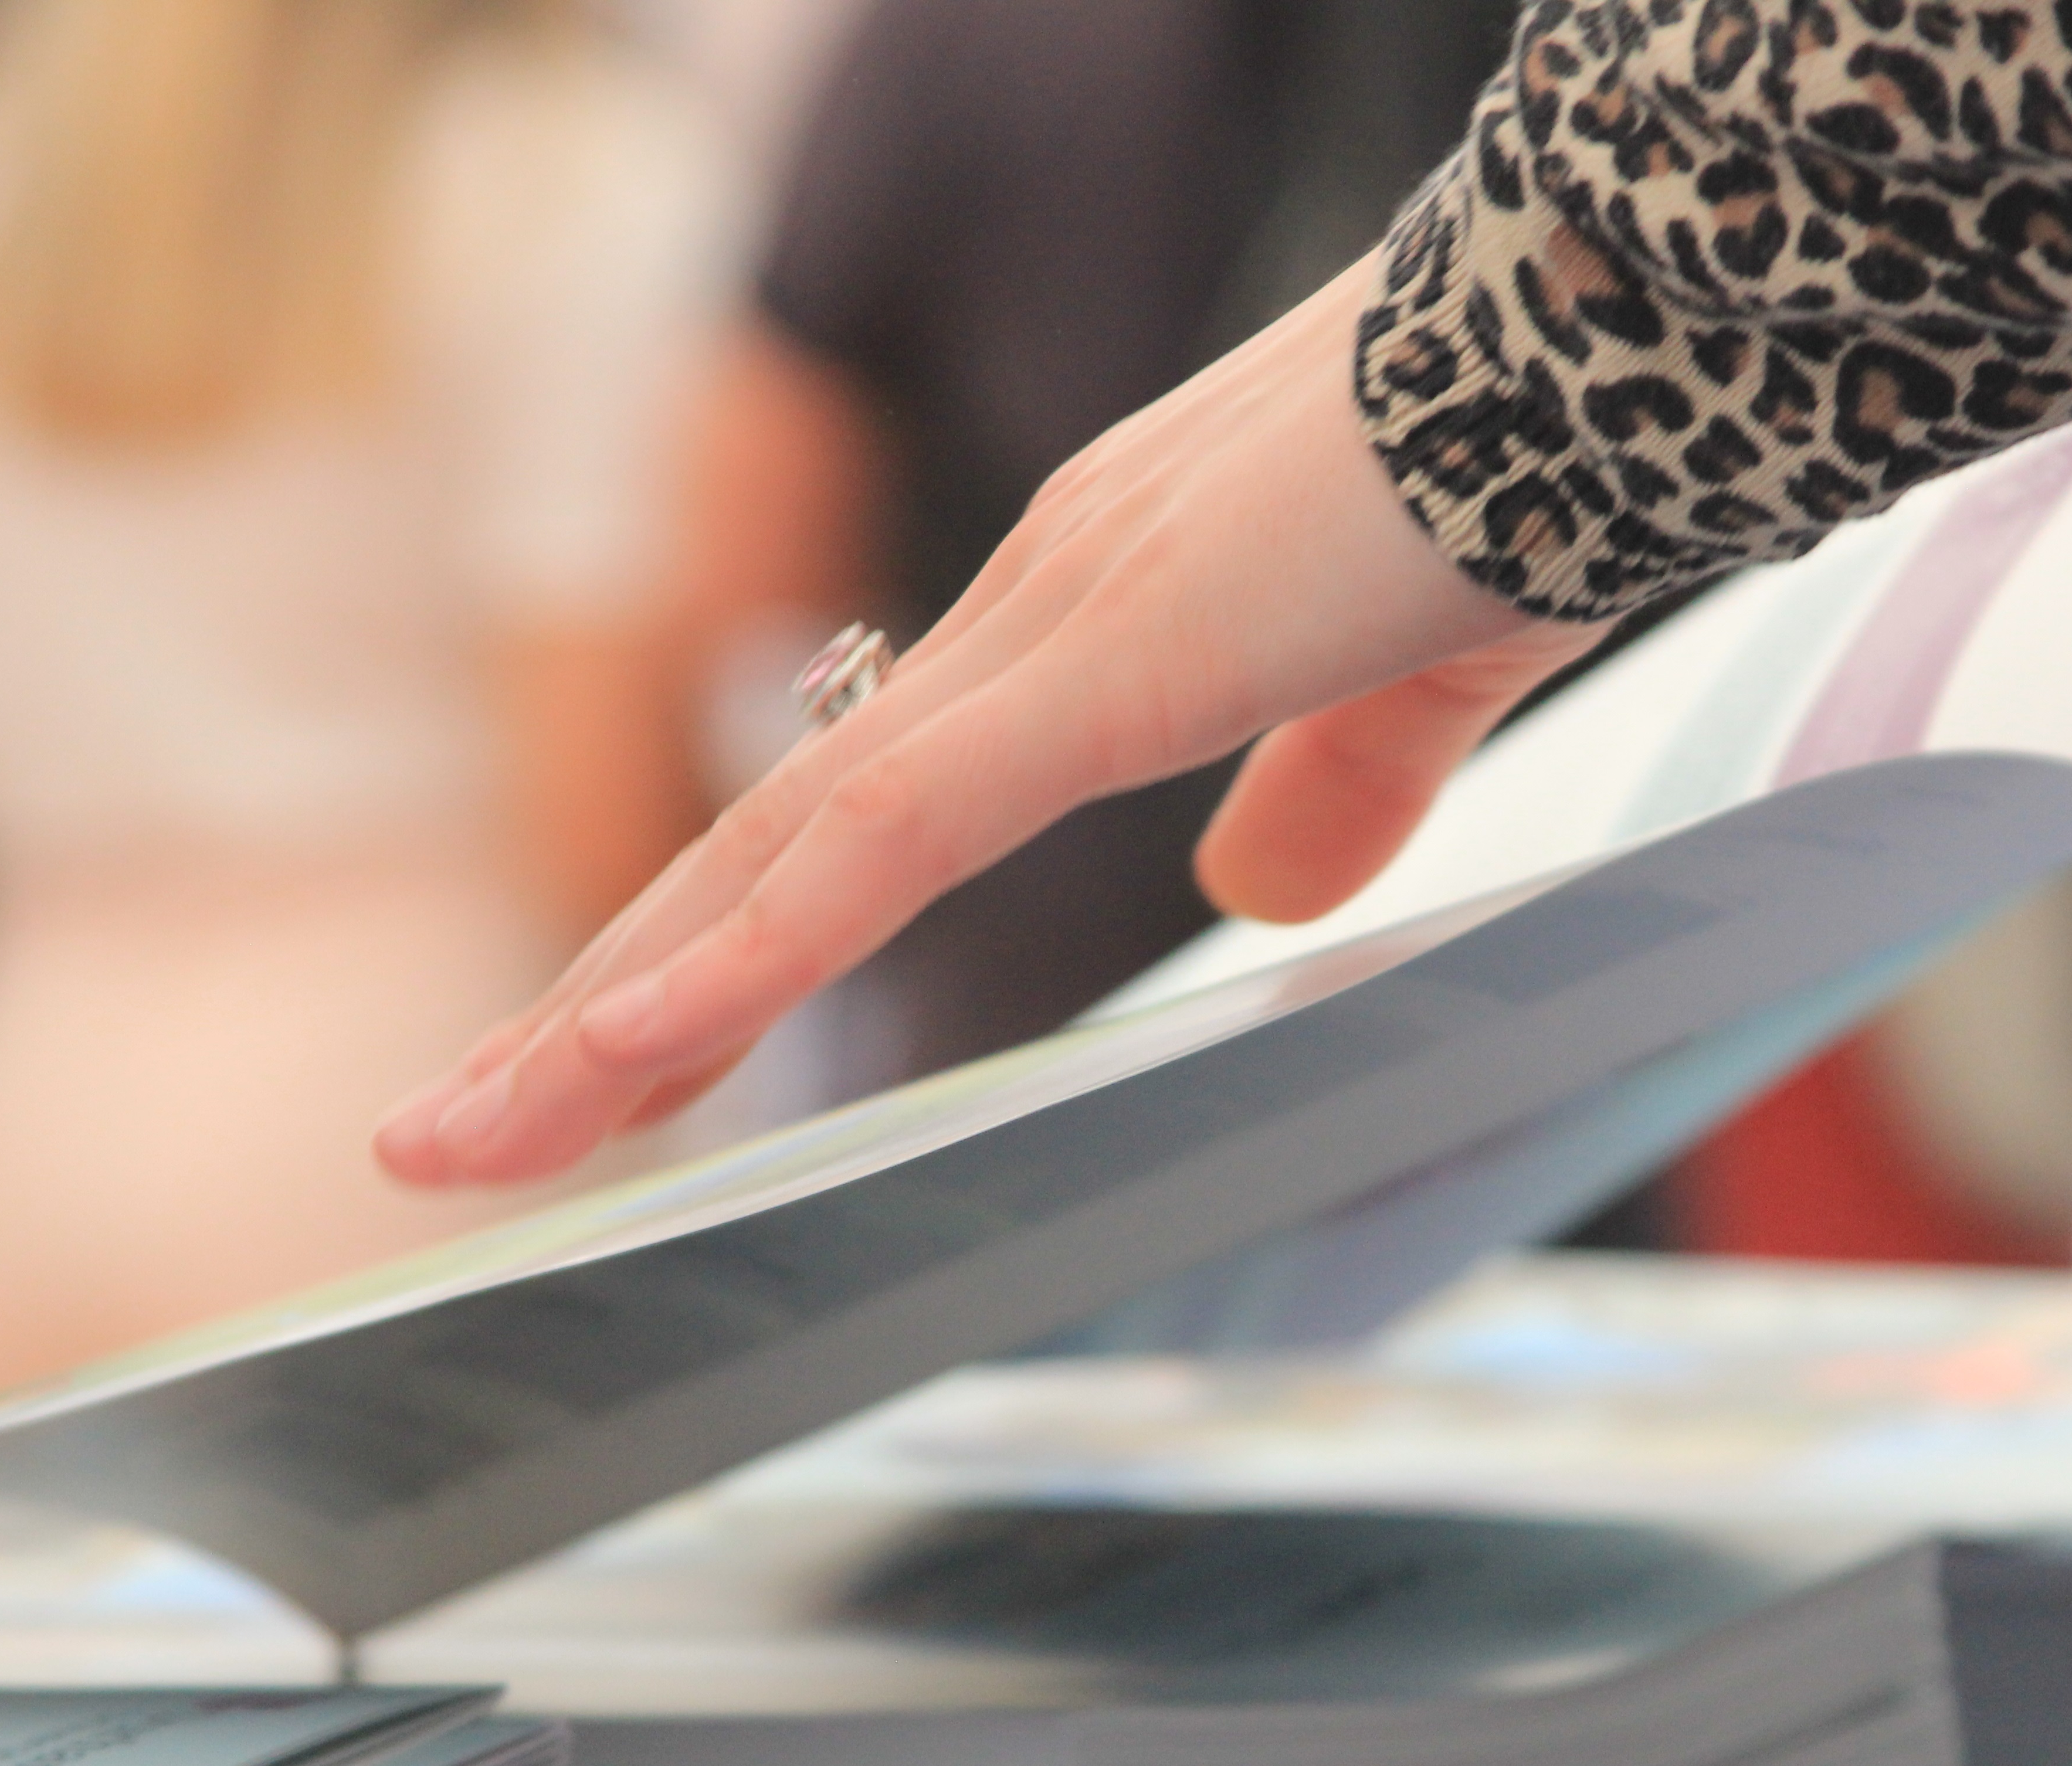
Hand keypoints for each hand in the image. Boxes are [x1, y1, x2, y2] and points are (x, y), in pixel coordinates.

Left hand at [378, 262, 1605, 1185]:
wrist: (1614, 320)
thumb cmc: (1537, 466)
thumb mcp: (1409, 680)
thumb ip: (1329, 785)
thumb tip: (1251, 898)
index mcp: (1095, 620)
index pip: (863, 819)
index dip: (730, 941)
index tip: (625, 1054)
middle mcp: (1031, 612)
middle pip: (772, 842)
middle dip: (606, 996)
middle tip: (457, 1132)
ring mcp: (1055, 626)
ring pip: (785, 850)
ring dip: (618, 1003)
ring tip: (470, 1139)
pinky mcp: (1113, 654)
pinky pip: (892, 830)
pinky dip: (757, 946)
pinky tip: (640, 1049)